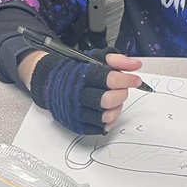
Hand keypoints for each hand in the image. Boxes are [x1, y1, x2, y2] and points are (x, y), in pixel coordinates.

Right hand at [25, 48, 145, 133]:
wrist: (51, 83)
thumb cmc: (76, 71)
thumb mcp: (96, 58)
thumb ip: (118, 60)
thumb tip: (136, 65)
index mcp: (83, 76)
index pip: (110, 80)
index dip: (127, 80)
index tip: (135, 80)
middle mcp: (78, 95)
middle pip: (108, 100)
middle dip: (121, 95)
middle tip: (122, 90)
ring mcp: (77, 112)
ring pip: (106, 116)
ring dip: (116, 109)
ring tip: (114, 101)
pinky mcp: (77, 124)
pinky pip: (100, 128)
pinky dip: (109, 121)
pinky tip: (107, 111)